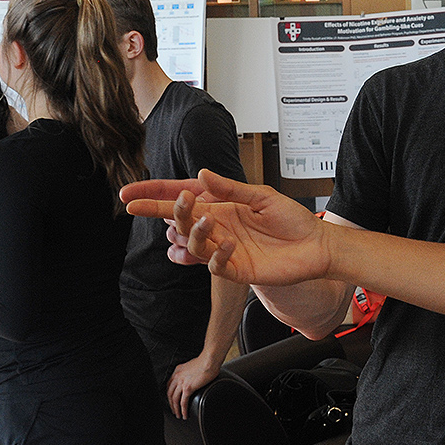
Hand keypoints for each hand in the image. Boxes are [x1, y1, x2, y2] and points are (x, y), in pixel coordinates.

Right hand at [122, 170, 330, 285]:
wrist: (316, 245)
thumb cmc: (292, 220)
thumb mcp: (262, 197)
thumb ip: (231, 188)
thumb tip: (201, 175)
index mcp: (221, 207)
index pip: (180, 199)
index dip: (154, 197)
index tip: (128, 195)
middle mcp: (218, 228)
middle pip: (179, 219)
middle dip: (159, 211)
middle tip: (154, 204)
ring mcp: (225, 249)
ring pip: (193, 243)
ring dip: (194, 231)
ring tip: (207, 220)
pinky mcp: (237, 269)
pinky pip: (216, 265)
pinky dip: (217, 256)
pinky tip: (228, 244)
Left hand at [166, 355, 220, 418]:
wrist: (209, 360)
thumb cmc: (206, 361)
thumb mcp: (192, 365)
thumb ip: (189, 371)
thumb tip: (193, 376)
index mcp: (178, 371)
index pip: (169, 385)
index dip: (170, 394)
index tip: (172, 400)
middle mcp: (177, 376)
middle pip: (170, 393)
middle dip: (171, 404)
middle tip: (174, 410)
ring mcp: (181, 382)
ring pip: (174, 400)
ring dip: (176, 409)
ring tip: (179, 415)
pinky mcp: (188, 388)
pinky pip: (183, 402)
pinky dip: (183, 410)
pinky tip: (184, 414)